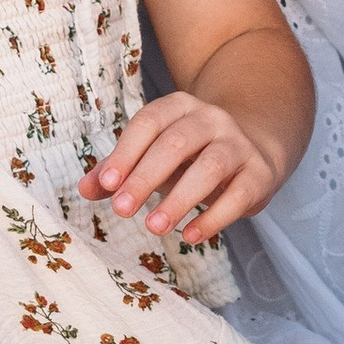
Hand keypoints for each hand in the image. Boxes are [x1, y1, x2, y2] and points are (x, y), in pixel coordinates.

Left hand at [82, 90, 271, 242]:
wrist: (254, 148)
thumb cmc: (191, 155)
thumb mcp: (152, 156)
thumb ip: (118, 171)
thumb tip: (84, 189)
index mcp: (179, 108)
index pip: (149, 123)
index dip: (127, 152)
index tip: (108, 185)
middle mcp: (211, 119)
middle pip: (177, 143)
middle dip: (146, 177)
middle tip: (122, 210)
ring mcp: (238, 144)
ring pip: (211, 166)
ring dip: (180, 198)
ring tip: (154, 227)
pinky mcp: (259, 173)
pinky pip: (239, 194)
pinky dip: (214, 217)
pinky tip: (191, 235)